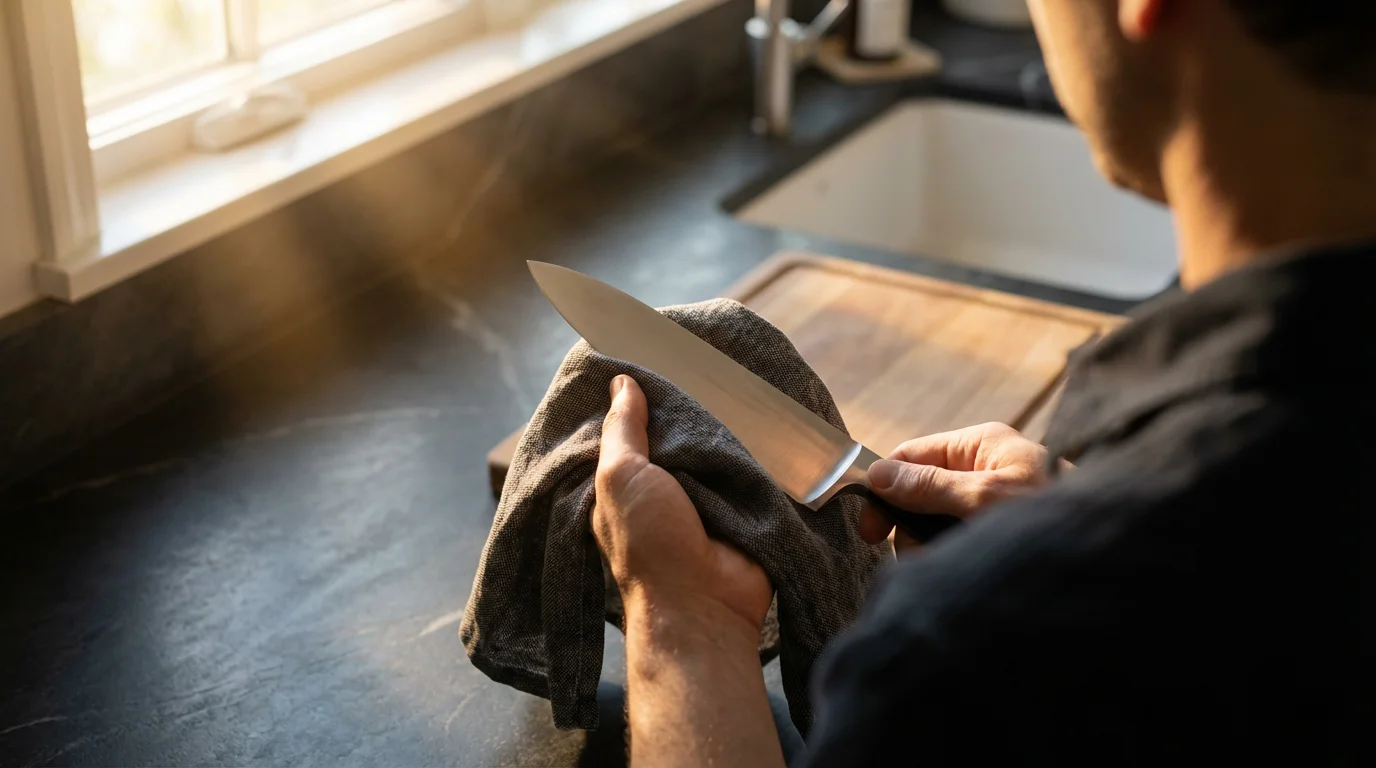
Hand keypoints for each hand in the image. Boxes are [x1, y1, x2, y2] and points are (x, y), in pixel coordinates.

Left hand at [594, 375, 773, 639]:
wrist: (704, 604)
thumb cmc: (649, 544)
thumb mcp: (621, 477)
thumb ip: (622, 429)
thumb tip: (622, 381)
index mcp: (627, 483)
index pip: (631, 429)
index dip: (640, 398)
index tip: (655, 353)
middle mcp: (666, 488)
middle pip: (679, 432)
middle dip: (691, 405)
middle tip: (711, 354)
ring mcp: (708, 498)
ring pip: (718, 446)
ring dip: (729, 424)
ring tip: (745, 372)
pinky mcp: (745, 506)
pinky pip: (753, 468)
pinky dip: (760, 449)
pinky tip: (773, 412)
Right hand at [860, 422, 1050, 551]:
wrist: (1111, 554)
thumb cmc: (1051, 516)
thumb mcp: (984, 498)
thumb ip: (929, 486)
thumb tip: (878, 475)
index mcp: (980, 443)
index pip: (911, 454)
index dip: (884, 487)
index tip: (870, 530)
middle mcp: (985, 466)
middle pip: (919, 493)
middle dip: (912, 529)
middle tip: (920, 556)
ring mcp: (993, 499)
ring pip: (936, 523)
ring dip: (932, 549)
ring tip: (953, 566)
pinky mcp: (1000, 528)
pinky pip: (958, 540)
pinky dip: (954, 558)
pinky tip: (966, 570)